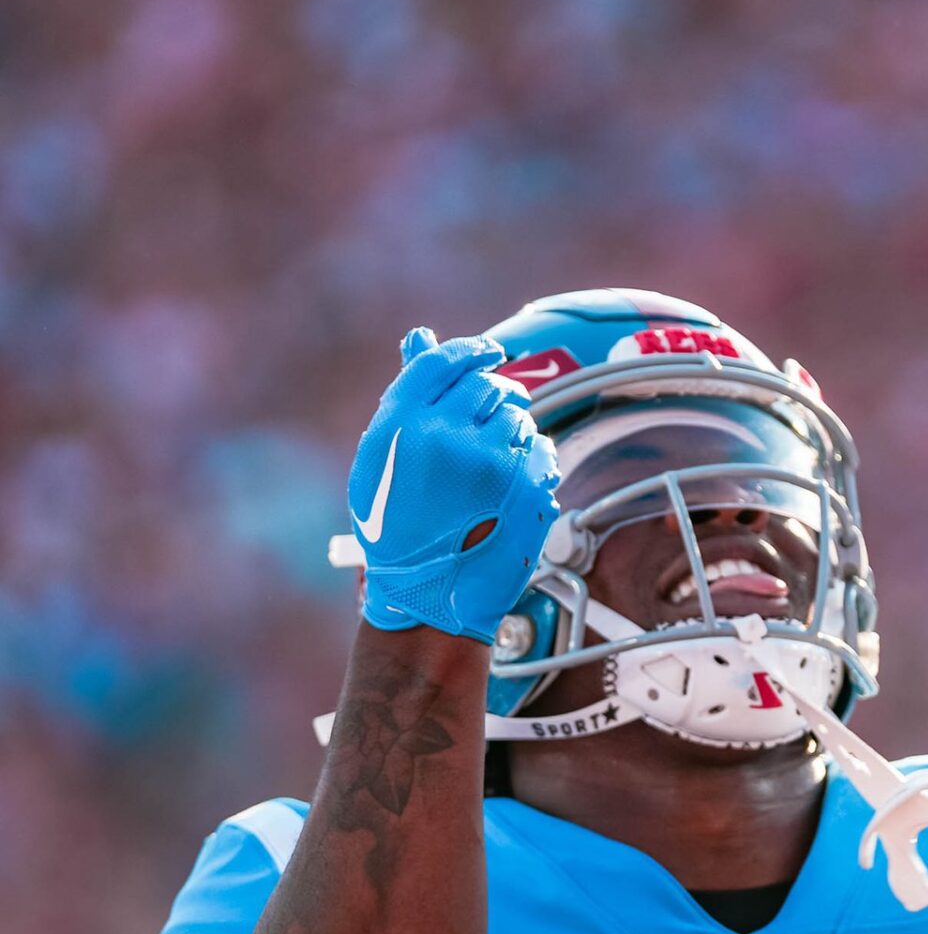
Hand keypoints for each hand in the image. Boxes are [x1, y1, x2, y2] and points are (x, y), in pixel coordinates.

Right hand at [348, 327, 559, 644]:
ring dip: (514, 429)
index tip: (487, 353)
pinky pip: (540, 448)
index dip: (470, 352)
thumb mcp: (382, 459)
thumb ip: (406, 396)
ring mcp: (488, 460)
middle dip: (496, 394)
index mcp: (401, 422)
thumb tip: (421, 336)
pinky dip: (534, 458)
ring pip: (518, 415)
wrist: (425, 597)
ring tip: (496, 463)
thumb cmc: (396, 529)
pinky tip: (515, 483)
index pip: (445, 361)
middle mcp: (444, 434)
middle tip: (495, 414)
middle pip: (486, 383)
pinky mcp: (523, 486)